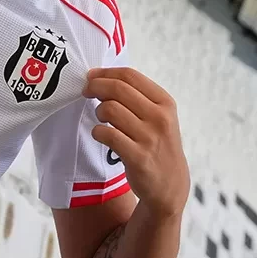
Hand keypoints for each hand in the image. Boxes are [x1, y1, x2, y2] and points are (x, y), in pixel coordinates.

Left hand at [84, 68, 189, 219]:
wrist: (170, 184)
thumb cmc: (158, 145)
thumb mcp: (159, 116)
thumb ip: (137, 97)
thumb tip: (101, 77)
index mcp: (165, 102)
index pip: (130, 76)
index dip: (105, 73)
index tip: (91, 76)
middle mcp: (160, 117)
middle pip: (118, 89)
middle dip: (95, 87)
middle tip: (86, 92)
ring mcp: (150, 138)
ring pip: (110, 109)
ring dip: (98, 111)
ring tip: (101, 119)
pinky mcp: (138, 157)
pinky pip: (107, 135)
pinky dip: (98, 132)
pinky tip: (101, 135)